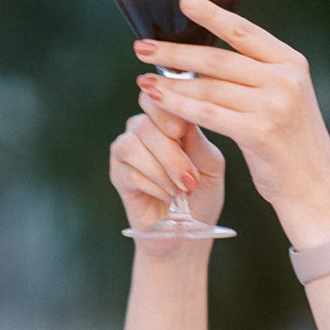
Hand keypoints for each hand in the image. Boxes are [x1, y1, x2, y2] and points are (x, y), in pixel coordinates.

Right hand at [109, 104, 224, 232]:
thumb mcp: (212, 167)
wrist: (186, 233)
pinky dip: (152, 185)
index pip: (159, 96)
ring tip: (180, 191)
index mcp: (170, 120)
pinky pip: (129, 169)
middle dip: (171, 153)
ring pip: (134, 144)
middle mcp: (145, 129)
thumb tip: (183, 118)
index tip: (182, 131)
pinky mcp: (118, 172)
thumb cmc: (202, 196)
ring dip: (161, 170)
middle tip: (190, 180)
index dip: (166, 109)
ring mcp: (128, 149)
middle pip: (146, 122)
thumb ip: (199, 141)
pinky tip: (165, 197)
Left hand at [132, 0, 329, 246]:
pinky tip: (158, 101)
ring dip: (171, 83)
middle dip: (177, 52)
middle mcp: (285, 79)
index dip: (212, 14)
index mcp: (292, 63)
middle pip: (219, 58)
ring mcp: (274, 104)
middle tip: (142, 46)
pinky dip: (179, 106)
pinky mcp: (259, 131)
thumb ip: (256, 76)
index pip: (245, 32)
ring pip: (209, 87)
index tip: (184, 0)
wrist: (314, 190)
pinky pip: (208, 114)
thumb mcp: (284, 101)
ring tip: (143, 80)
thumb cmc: (290, 146)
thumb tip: (204, 55)